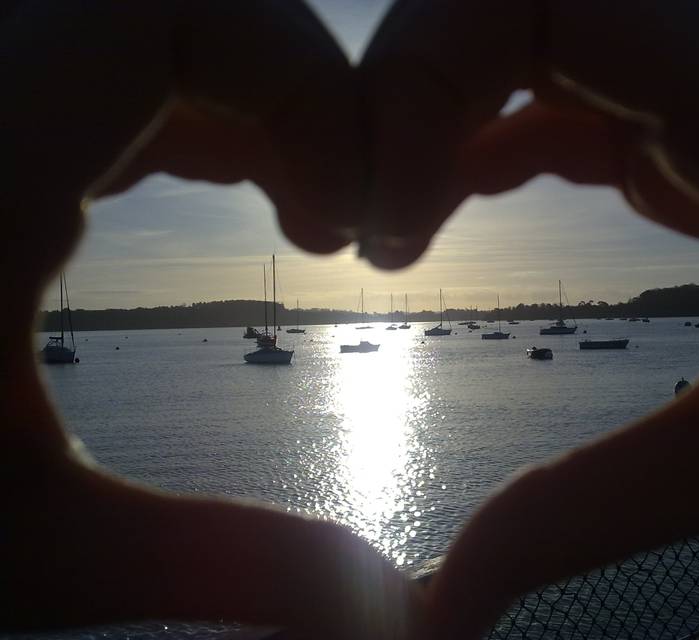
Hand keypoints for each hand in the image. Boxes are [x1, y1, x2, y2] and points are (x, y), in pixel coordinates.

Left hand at [1, 2, 421, 635]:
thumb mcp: (25, 546)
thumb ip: (220, 565)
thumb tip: (385, 612)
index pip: (171, 6)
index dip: (303, 92)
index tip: (337, 230)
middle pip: (181, 3)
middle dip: (298, 102)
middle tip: (331, 225)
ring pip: (152, 25)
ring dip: (255, 109)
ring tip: (298, 215)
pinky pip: (117, 59)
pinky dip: (201, 112)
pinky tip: (228, 192)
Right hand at [360, 1, 698, 636]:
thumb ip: (595, 513)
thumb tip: (440, 605)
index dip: (419, 85)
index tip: (390, 232)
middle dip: (405, 93)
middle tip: (372, 229)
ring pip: (519, 28)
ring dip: (436, 111)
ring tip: (396, 233)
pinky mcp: (690, 106)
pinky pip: (553, 86)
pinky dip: (482, 134)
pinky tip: (453, 207)